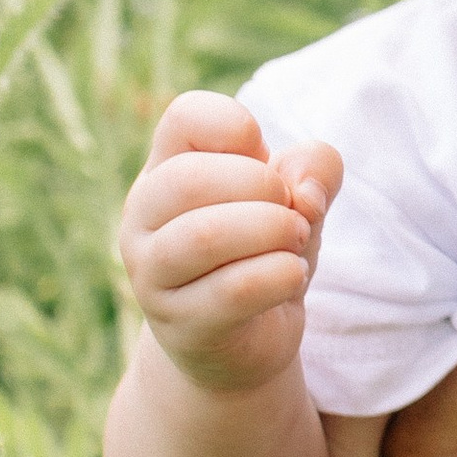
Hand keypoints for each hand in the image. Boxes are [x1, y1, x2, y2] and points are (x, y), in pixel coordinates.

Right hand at [121, 93, 340, 393]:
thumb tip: (304, 193)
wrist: (245, 340)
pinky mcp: (179, 324)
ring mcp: (151, 274)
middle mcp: (142, 217)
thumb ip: (314, 168)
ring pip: (205, 236)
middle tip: (292, 212)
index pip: (184, 117)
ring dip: (274, 231)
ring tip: (297, 241)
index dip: (238, 127)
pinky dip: (280, 275)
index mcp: (165, 168)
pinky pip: (233, 291)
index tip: (263, 159)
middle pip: (189, 178)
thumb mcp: (299, 197)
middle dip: (264, 187)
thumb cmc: (266, 248)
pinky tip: (293, 276)